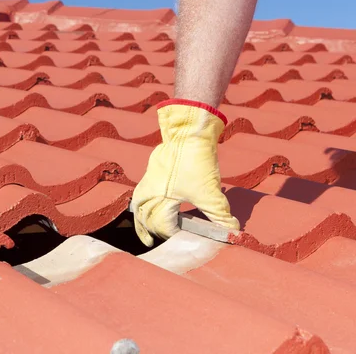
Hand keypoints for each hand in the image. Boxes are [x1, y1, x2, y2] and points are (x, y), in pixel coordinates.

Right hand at [130, 99, 239, 246]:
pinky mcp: (152, 168)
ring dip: (141, 219)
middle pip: (143, 217)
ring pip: (138, 203)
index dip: (170, 234)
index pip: (160, 224)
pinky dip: (143, 200)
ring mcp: (149, 178)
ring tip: (144, 230)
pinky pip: (142, 189)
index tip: (179, 238)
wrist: (190, 132)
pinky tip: (149, 201)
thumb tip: (233, 232)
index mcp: (162, 199)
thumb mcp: (212, 192)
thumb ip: (220, 215)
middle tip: (155, 239)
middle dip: (150, 230)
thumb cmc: (197, 162)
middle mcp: (150, 191)